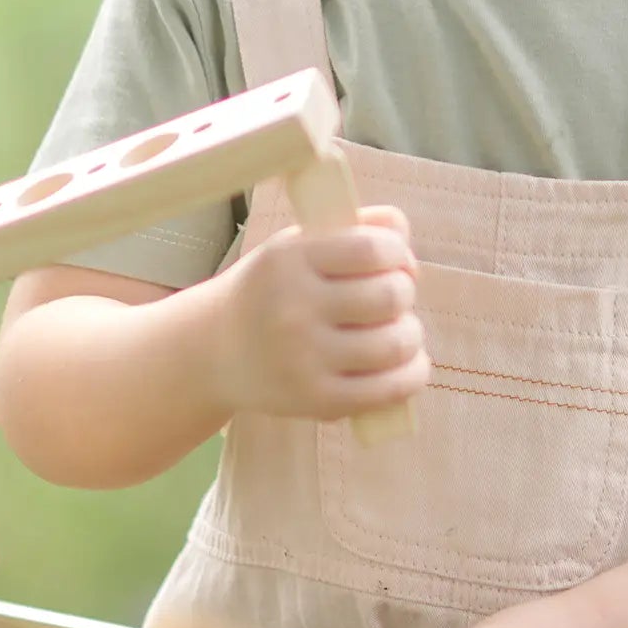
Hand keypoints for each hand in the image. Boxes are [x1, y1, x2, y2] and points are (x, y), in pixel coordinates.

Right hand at [217, 205, 430, 422]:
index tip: (393, 261)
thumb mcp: (299, 244)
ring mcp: (305, 358)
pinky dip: (412, 373)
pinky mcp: (316, 400)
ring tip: (399, 329)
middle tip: (391, 297)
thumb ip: (356, 228)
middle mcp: (294, 307)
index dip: (398, 253)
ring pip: (395, 343)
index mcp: (291, 259)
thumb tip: (403, 239)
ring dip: (411, 334)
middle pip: (390, 295)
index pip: (373, 248)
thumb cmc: (272, 288)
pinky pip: (387, 389)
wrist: (215, 350)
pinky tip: (407, 363)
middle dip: (404, 292)